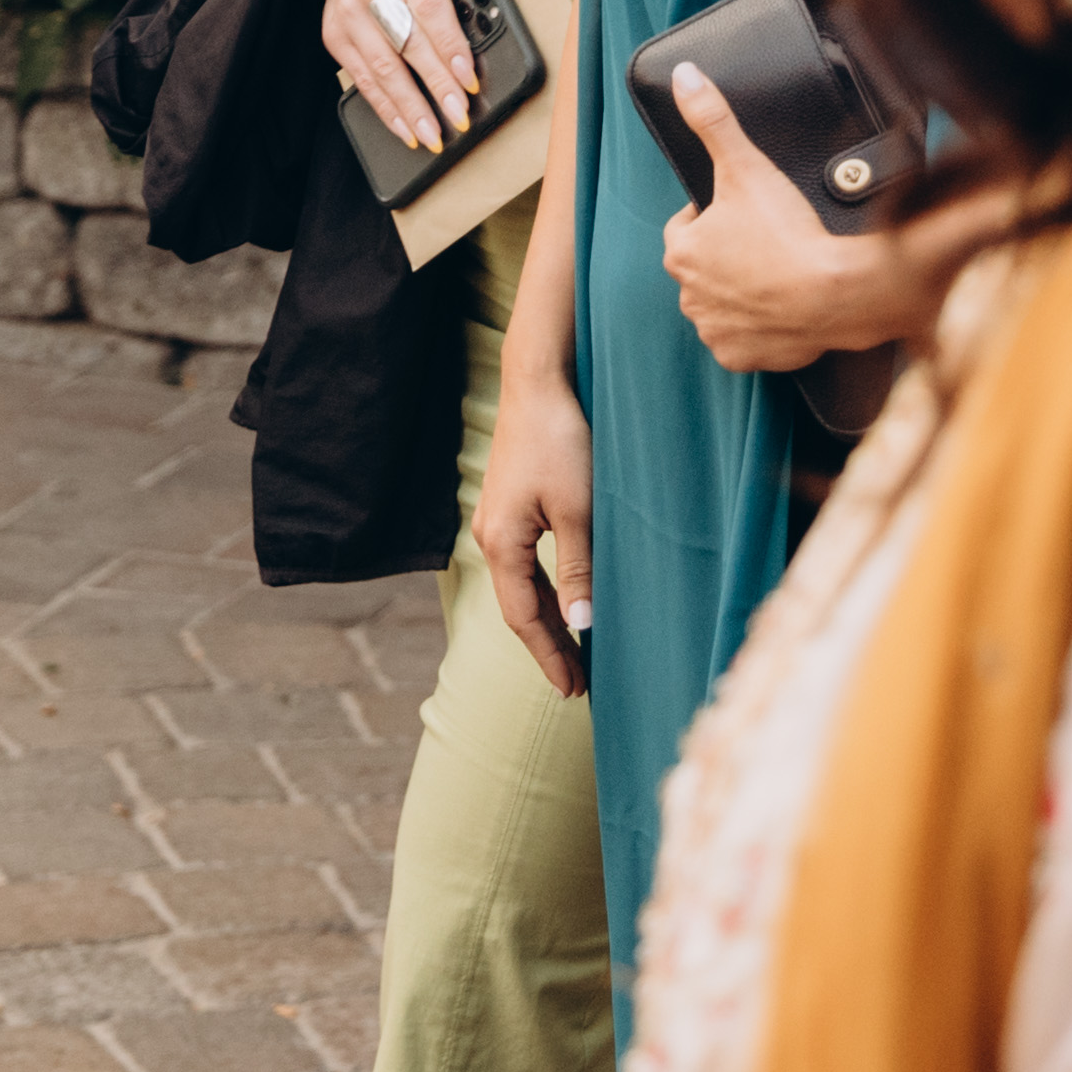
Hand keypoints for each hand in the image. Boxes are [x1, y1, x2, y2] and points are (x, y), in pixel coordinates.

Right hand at [320, 0, 476, 152]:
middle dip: (436, 85)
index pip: (431, 8)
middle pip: (408, 43)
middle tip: (457, 115)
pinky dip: (387, 109)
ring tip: (432, 135)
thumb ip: (449, 12)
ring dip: (411, 108)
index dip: (451, 47)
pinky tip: (405, 128)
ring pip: (383, 68)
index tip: (468, 80)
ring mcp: (347, 13)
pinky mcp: (334, 38)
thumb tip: (469, 67)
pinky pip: (363, 81)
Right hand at [471, 369, 594, 697]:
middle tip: (575, 684)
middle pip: (519, 607)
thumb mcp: (578, 510)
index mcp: (501, 543)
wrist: (539, 382)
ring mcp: (497, 519)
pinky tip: (563, 599)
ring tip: (573, 651)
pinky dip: (544, 589)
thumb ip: (578, 570)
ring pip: (521, 585)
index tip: (573, 690)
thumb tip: (581, 625)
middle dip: (548, 646)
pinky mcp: (510, 503)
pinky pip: (525, 562)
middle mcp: (490, 535)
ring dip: (547, 619)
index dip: (549, 656)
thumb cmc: (561, 441)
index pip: (524, 618)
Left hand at [654, 63, 1008, 374]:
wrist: (838, 293)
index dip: (719, 212)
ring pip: (723, 302)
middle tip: (770, 240)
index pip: (689, 223)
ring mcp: (715, 331)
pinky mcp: (742, 357)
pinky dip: (760, 327)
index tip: (750, 209)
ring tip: (779, 272)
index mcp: (682, 251)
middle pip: (706, 264)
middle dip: (730, 252)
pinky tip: (783, 308)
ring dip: (742, 290)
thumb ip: (712, 119)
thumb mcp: (746, 165)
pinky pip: (743, 339)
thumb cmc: (789, 231)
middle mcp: (688, 296)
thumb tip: (683, 76)